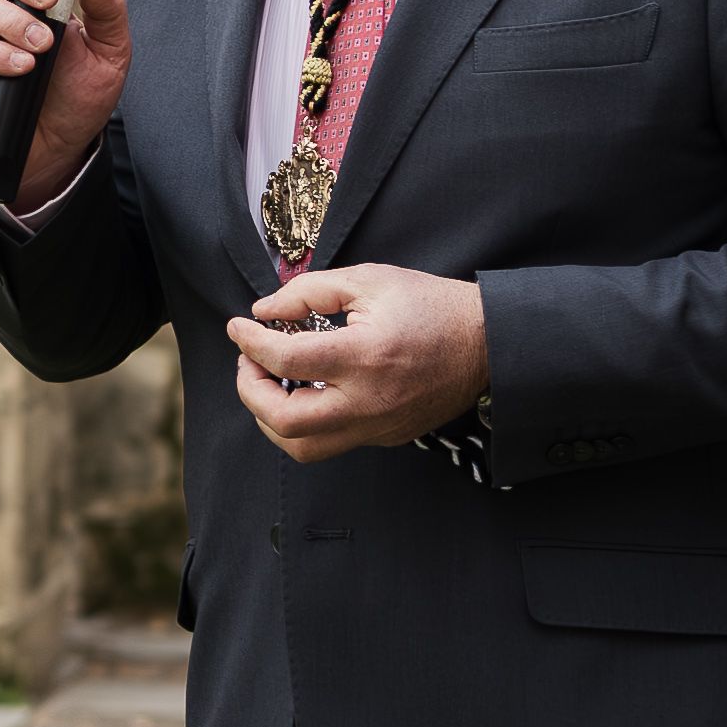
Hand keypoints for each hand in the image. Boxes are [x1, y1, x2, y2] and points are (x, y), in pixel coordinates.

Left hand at [230, 264, 488, 464]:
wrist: (488, 343)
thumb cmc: (430, 304)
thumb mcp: (370, 279)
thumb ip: (309, 292)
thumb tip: (263, 312)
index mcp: (366, 356)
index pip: (286, 360)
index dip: (250, 343)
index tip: (238, 327)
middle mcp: (369, 402)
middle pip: (285, 422)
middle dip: (250, 391)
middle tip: (248, 362)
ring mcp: (378, 427)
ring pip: (304, 448)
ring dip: (271, 418)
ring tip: (269, 380)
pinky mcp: (386, 438)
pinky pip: (332, 442)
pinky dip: (304, 421)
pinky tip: (304, 389)